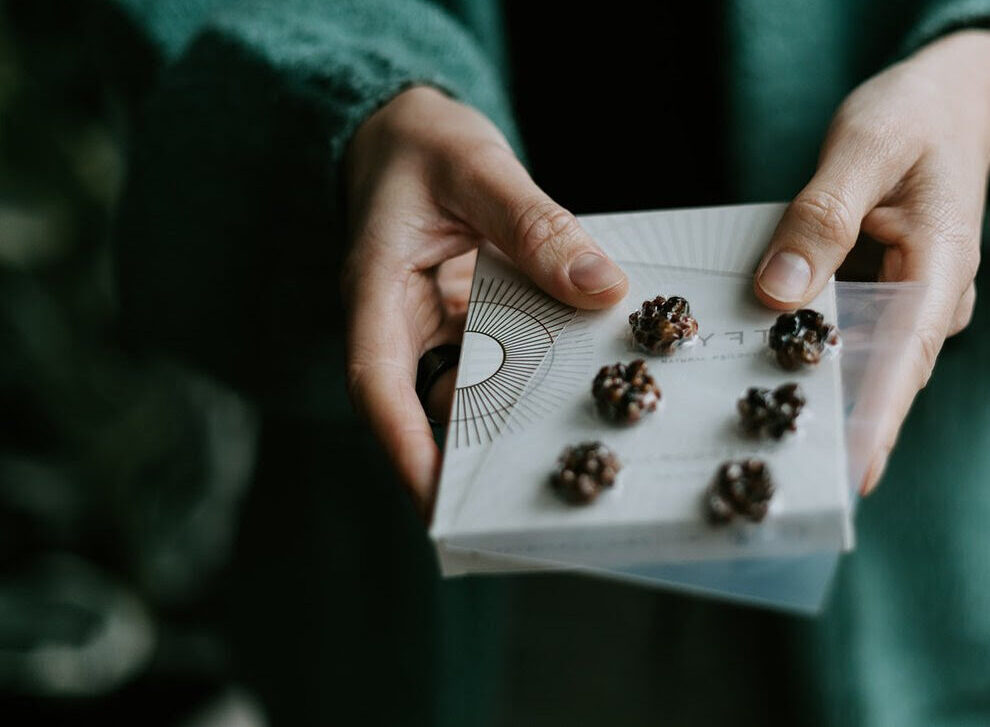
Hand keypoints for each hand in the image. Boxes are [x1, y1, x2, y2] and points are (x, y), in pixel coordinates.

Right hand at [342, 87, 627, 517]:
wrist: (404, 133)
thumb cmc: (423, 145)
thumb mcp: (478, 169)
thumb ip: (536, 225)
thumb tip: (601, 289)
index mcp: (376, 292)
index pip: (377, 384)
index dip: (404, 447)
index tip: (437, 502)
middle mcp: (400, 323)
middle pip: (429, 406)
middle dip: (473, 452)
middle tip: (527, 491)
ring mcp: (433, 327)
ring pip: (470, 389)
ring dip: (514, 410)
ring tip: (569, 436)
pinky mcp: (465, 321)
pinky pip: (498, 358)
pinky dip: (534, 366)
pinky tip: (577, 369)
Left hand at [754, 30, 989, 493]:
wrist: (950, 95)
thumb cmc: (915, 113)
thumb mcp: (865, 147)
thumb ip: (823, 217)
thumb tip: (779, 292)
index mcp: (941, 263)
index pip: (906, 356)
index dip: (878, 418)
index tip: (851, 470)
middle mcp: (929, 294)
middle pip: (882, 374)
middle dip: (841, 423)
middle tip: (785, 469)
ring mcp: (908, 297)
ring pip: (862, 359)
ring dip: (824, 393)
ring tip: (768, 435)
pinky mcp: (882, 289)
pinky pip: (847, 331)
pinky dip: (813, 350)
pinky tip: (767, 366)